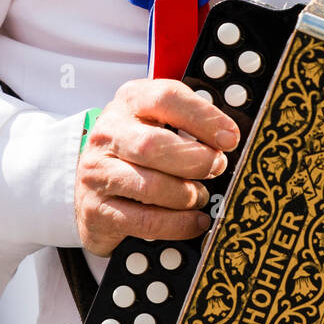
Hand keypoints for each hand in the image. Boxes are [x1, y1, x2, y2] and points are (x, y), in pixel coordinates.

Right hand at [75, 78, 239, 256]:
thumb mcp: (159, 121)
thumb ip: (190, 121)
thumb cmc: (138, 149)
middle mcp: (108, 133)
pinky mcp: (97, 210)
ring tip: (201, 196)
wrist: (93, 183)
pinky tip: (195, 221)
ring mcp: (97, 172)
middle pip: (154, 145)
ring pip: (150, 186)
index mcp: (130, 101)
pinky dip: (178, 224)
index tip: (230, 137)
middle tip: (217, 168)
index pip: (166, 98)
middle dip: (196, 161)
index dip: (203, 117)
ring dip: (187, 195)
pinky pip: (145, 221)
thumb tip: (229, 138)